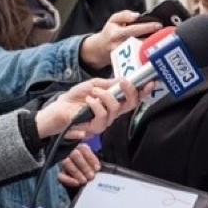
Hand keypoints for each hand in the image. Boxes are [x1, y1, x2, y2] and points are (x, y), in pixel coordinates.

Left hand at [35, 77, 152, 138]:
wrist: (57, 109)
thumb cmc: (74, 98)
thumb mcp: (93, 85)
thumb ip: (108, 84)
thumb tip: (124, 79)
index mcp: (114, 102)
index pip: (133, 98)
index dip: (143, 92)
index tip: (150, 83)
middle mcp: (112, 113)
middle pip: (131, 104)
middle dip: (130, 91)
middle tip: (124, 82)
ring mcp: (105, 122)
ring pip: (116, 109)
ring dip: (105, 96)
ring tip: (93, 92)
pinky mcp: (95, 128)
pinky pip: (102, 115)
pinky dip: (96, 105)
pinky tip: (88, 101)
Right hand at [58, 143, 101, 186]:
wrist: (87, 178)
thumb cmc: (93, 169)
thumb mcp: (97, 163)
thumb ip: (99, 161)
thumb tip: (99, 166)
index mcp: (82, 148)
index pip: (84, 149)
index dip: (91, 158)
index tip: (97, 168)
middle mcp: (72, 154)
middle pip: (75, 155)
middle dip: (84, 166)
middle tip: (91, 176)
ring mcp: (65, 163)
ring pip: (67, 163)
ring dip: (76, 172)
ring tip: (84, 181)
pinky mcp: (61, 173)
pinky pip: (61, 175)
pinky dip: (68, 180)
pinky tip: (76, 183)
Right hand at [80, 11, 161, 68]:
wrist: (100, 49)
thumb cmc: (110, 32)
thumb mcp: (113, 20)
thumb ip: (124, 15)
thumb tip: (137, 15)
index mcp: (116, 34)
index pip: (133, 29)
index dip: (146, 27)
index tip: (158, 25)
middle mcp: (119, 46)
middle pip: (139, 42)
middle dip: (153, 39)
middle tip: (165, 35)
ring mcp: (123, 57)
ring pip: (141, 52)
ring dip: (152, 48)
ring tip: (163, 43)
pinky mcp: (126, 64)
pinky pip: (140, 59)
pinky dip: (149, 55)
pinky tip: (157, 52)